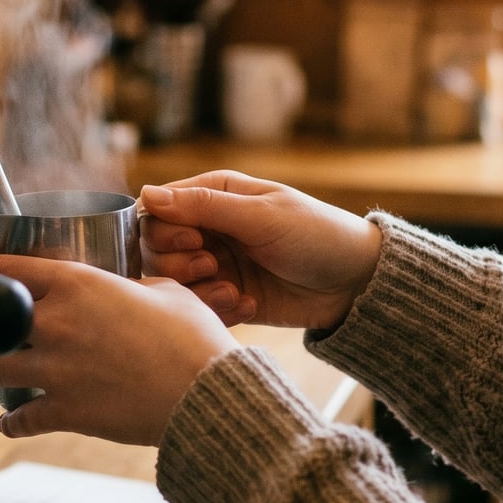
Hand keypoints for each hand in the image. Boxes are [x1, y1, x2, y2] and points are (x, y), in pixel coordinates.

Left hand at [0, 254, 240, 445]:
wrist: (206, 392)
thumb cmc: (194, 338)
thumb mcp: (165, 291)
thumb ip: (133, 286)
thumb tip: (129, 292)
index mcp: (78, 283)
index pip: (10, 269)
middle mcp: (56, 323)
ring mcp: (55, 369)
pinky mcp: (64, 411)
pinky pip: (19, 419)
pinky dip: (11, 423)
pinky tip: (10, 423)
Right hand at [140, 171, 381, 330]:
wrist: (356, 283)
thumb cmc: (317, 234)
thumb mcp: (262, 216)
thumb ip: (204, 206)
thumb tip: (147, 193)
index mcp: (215, 195)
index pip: (158, 209)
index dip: (165, 229)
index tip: (195, 241)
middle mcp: (209, 228)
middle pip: (156, 248)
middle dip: (178, 262)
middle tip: (213, 265)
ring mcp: (216, 264)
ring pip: (173, 282)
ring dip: (198, 290)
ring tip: (233, 291)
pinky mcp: (226, 296)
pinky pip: (199, 307)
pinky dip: (217, 309)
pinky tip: (247, 305)